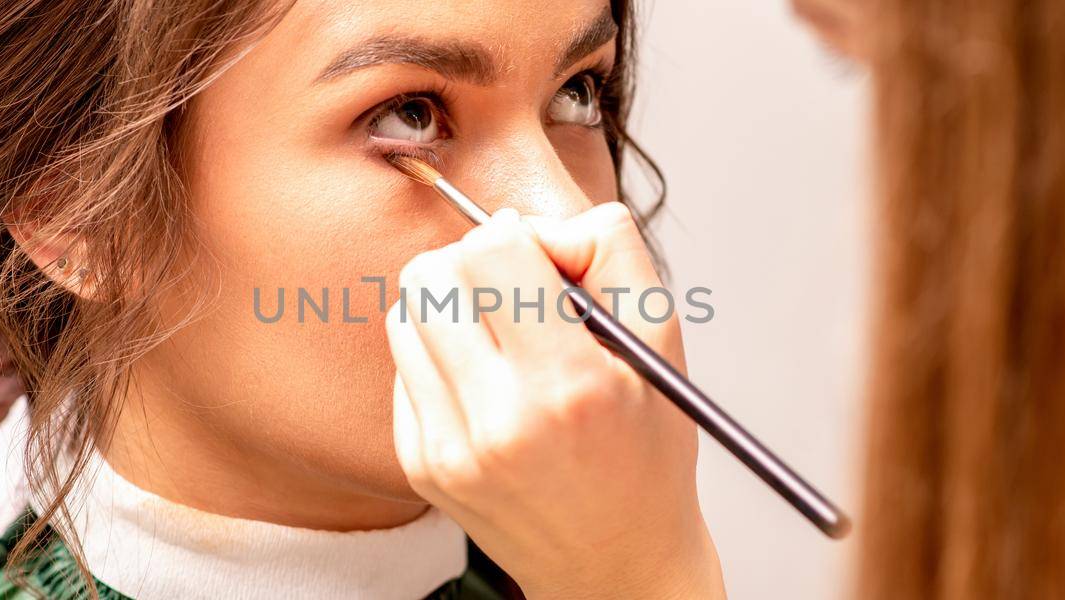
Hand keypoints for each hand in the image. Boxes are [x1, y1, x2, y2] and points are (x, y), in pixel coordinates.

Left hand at [386, 204, 725, 598]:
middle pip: (431, 273)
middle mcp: (498, 422)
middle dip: (476, 265)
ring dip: (451, 307)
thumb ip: (612, 253)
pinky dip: (440, 357)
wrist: (615, 561)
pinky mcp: (420, 465)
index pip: (490, 250)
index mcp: (567, 386)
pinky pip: (402, 365)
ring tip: (504, 341)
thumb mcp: (662, 344)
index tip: (549, 268)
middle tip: (522, 298)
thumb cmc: (645, 453)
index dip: (521, 238)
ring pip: (407, 313)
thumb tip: (535, 221)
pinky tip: (487, 385)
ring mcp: (449, 449)